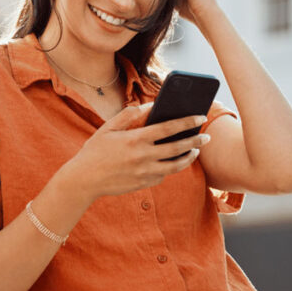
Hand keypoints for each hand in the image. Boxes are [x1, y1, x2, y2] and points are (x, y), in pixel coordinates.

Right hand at [62, 103, 210, 199]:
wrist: (84, 180)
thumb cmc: (94, 151)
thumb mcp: (108, 128)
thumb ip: (129, 115)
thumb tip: (150, 106)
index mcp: (136, 139)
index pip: (169, 128)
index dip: (187, 121)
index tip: (201, 116)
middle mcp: (143, 157)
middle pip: (178, 148)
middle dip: (196, 141)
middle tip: (207, 137)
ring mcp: (144, 173)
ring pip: (175, 166)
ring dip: (188, 157)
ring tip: (195, 151)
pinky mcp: (143, 184)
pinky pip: (162, 175)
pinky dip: (170, 168)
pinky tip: (172, 161)